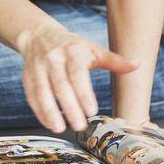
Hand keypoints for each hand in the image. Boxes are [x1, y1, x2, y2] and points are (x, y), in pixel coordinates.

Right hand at [16, 23, 136, 132]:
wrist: (39, 35)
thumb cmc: (72, 46)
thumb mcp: (93, 49)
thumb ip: (114, 60)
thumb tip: (136, 64)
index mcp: (72, 51)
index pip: (78, 74)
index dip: (83, 93)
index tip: (91, 111)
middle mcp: (53, 58)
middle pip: (60, 85)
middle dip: (69, 107)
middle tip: (79, 126)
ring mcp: (38, 67)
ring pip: (42, 91)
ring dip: (50, 111)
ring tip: (60, 128)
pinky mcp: (27, 76)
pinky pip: (31, 95)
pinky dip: (39, 111)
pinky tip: (48, 123)